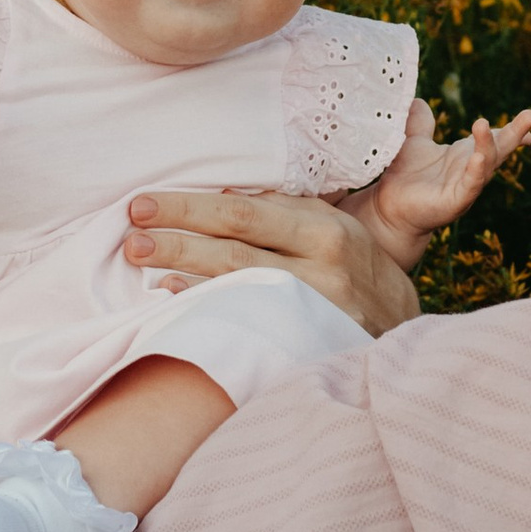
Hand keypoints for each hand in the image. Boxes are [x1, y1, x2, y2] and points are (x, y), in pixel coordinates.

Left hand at [121, 186, 419, 336]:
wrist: (401, 331)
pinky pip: (249, 318)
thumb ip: (284, 212)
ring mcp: (316, 305)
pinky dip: (208, 305)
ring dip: (183, 267)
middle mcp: (323, 262)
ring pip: (239, 280)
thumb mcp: (333, 231)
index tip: (143, 202)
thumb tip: (215, 192)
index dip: (190, 205)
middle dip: (178, 233)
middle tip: (130, 230)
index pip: (244, 209)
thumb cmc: (355, 270)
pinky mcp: (309, 339)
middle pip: (236, 242)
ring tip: (140, 257)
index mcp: (324, 226)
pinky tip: (174, 297)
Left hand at [359, 99, 530, 270]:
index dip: (512, 129)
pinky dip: (476, 172)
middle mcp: (470, 169)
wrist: (389, 209)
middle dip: (515, 133)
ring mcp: (465, 187)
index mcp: (465, 154)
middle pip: (499, 149)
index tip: (530, 116)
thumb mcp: (414, 143)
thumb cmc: (405, 178)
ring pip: (486, 165)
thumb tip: (417, 100)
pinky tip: (478, 158)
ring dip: (488, 145)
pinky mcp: (454, 203)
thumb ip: (419, 123)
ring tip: (482, 124)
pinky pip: (470, 186)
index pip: (494, 139)